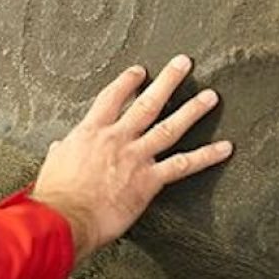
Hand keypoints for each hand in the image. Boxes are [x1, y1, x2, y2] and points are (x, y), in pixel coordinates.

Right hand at [30, 55, 232, 262]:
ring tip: (210, 96)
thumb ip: (62, 150)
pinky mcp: (149, 180)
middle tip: (183, 63)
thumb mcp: (54, 163)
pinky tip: (224, 148)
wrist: (66, 215)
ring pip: (169, 128)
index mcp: (90, 131)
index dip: (127, 81)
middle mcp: (116, 138)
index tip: (139, 71)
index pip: (111, 97)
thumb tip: (59, 147)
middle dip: (166, 81)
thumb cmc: (56, 192)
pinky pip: (183, 165)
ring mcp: (135, 157)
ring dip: (192, 110)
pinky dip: (206, 156)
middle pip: (146, 103)